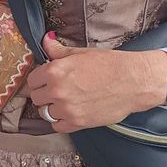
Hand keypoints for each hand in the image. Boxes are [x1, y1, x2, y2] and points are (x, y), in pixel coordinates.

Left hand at [26, 34, 161, 132]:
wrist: (134, 81)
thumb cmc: (110, 64)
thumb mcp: (82, 53)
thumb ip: (58, 51)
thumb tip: (45, 41)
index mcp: (55, 71)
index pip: (32, 81)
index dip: (39, 80)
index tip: (46, 80)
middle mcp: (57, 91)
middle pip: (36, 97)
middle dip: (44, 93)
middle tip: (57, 90)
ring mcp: (66, 109)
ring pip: (45, 112)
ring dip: (52, 107)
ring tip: (66, 101)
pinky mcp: (77, 123)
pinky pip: (56, 126)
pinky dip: (60, 121)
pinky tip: (70, 112)